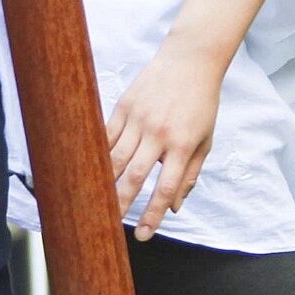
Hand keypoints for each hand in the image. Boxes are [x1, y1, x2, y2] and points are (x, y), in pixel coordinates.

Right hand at [105, 48, 222, 238]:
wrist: (190, 60)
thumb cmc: (201, 103)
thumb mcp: (206, 138)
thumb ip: (191, 173)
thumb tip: (174, 207)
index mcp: (183, 144)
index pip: (166, 188)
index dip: (153, 214)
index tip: (143, 235)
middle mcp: (159, 134)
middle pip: (136, 176)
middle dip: (122, 204)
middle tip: (109, 225)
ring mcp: (139, 119)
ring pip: (116, 158)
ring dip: (105, 183)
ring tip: (94, 203)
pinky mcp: (124, 106)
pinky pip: (107, 135)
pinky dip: (97, 155)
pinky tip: (88, 172)